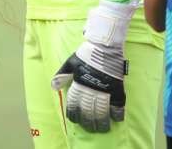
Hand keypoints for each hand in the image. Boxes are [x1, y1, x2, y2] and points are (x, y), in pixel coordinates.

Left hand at [51, 0, 145, 132]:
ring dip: (102, 121)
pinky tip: (117, 119)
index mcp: (78, 83)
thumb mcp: (70, 62)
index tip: (75, 120)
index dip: (74, 114)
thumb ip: (62, 75)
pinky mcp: (117, 86)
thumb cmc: (87, 52)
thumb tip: (53, 86)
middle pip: (88, 111)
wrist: (105, 44)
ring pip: (102, 110)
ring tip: (103, 128)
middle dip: (89, 122)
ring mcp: (105, 88)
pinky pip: (118, 103)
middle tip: (90, 128)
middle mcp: (91, 88)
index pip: (74, 103)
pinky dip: (118, 113)